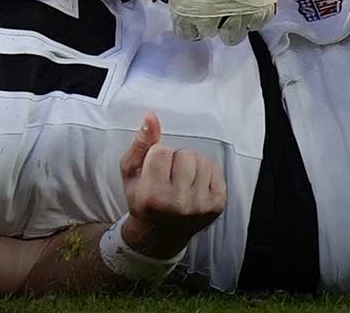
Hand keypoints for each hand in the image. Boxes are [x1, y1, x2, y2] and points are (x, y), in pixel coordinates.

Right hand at [118, 112, 225, 258]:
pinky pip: (215, 169)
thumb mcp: (131, 173)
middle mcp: (178, 203)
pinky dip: (205, 171)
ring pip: (201, 159)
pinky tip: (194, 184)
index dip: (156, 157)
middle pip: (184, 154)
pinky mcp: (217, 205)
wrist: (160, 234)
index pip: (161, 151)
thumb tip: (151, 116)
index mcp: (153, 196)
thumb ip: (141, 143)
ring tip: (182, 180)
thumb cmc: (143, 199)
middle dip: (175, 160)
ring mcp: (201, 205)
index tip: (154, 172)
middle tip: (168, 177)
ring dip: (191, 164)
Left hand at [162, 0, 275, 44]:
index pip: (184, 31)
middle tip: (211, 4)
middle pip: (208, 32)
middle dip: (208, 21)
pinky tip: (251, 5)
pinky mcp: (261, 8)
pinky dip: (254, 16)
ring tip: (232, 11)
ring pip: (234, 36)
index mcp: (185, 10)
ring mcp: (238, 16)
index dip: (187, 20)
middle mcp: (211, 19)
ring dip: (231, 25)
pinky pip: (258, 23)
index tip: (189, 9)